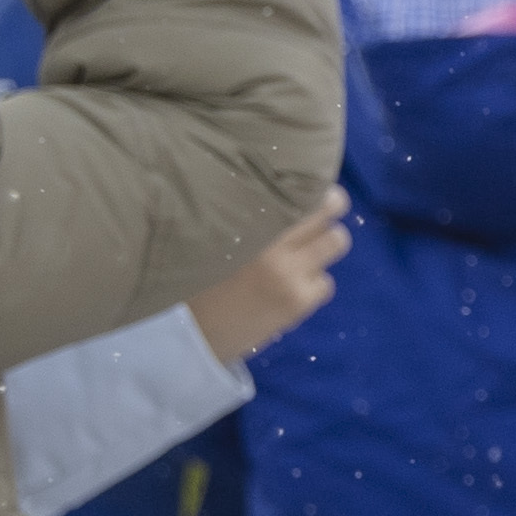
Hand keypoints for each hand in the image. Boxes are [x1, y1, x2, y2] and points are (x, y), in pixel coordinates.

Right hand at [189, 189, 351, 362]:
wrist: (178, 332)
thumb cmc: (184, 277)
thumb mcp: (205, 232)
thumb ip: (238, 210)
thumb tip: (273, 188)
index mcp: (243, 213)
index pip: (298, 183)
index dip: (309, 183)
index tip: (306, 186)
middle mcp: (269, 236)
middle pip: (331, 204)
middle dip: (330, 205)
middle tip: (319, 212)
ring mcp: (287, 270)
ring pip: (336, 241)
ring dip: (325, 244)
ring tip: (302, 253)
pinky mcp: (296, 300)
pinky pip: (325, 283)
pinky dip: (311, 285)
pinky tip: (284, 290)